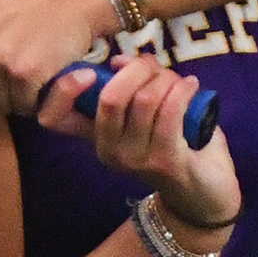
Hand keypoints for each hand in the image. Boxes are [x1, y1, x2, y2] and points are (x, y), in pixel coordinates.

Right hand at [35, 53, 241, 231]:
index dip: (62, 88)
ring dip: (167, 80)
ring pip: (145, 99)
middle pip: (110, 97)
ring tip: (179, 82)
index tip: (90, 71)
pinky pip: (171, 110)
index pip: (53, 117)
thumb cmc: (175, 146)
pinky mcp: (165, 160)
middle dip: (137, 70)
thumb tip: (119, 61)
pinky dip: (183, 90)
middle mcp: (108, 151)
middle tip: (154, 68)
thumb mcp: (142, 115)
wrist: (204, 195)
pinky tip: (192, 86)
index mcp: (95, 138)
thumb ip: (131, 86)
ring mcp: (135, 158)